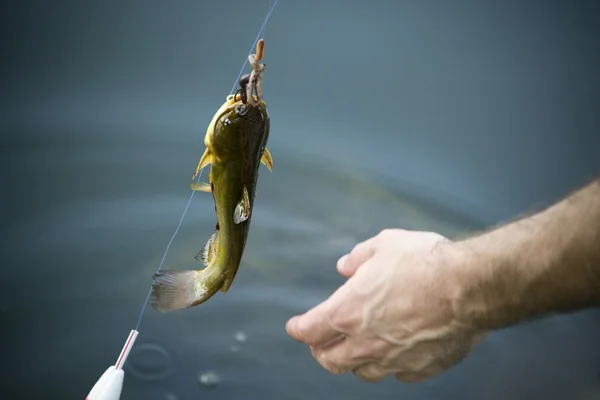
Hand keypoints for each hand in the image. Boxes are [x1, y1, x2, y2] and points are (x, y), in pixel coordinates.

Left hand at [285, 229, 487, 382]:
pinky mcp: (421, 367)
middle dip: (321, 352)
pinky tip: (396, 355)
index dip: (298, 329)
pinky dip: (392, 366)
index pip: (310, 330)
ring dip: (354, 362)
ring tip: (356, 351)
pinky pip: (399, 374)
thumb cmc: (425, 262)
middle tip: (321, 344)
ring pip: (363, 373)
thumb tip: (345, 266)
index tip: (295, 327)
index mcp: (347, 311)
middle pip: (330, 361)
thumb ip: (359, 257)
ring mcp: (393, 359)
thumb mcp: (384, 245)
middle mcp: (366, 342)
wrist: (468, 286)